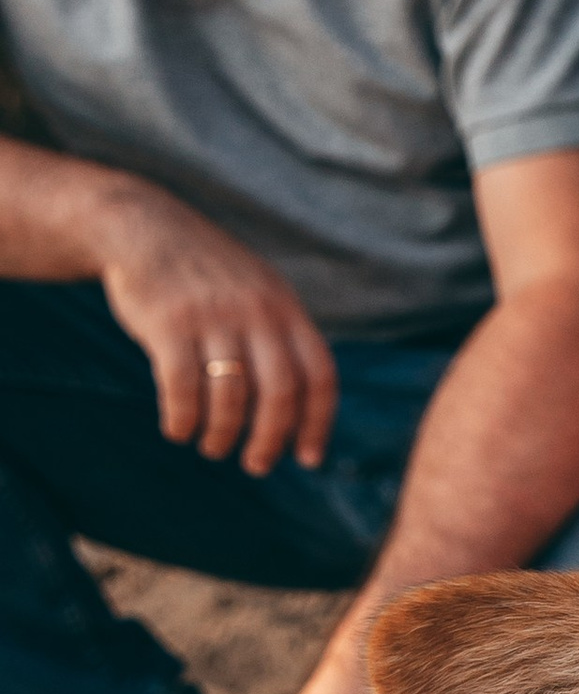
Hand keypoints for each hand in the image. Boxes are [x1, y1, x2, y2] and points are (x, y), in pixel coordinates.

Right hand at [92, 179, 337, 475]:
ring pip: (229, 397)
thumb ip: (280, 338)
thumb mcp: (258, 291)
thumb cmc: (205, 274)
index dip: (318, 423)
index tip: (309, 459)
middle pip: (280, 393)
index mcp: (286, 307)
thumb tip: (296, 414)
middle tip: (257, 466)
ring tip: (212, 447)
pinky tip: (178, 430)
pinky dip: (182, 420)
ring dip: (222, 435)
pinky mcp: (167, 324)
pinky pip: (181, 388)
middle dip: (270, 440)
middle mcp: (256, 311)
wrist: (144, 228)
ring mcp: (212, 316)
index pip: (320, 375)